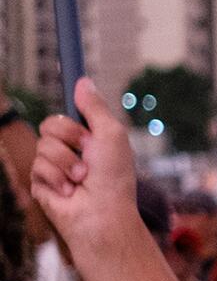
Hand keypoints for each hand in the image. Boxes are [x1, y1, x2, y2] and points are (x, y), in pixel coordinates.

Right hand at [29, 78, 144, 253]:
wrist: (103, 215)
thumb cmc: (114, 179)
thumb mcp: (111, 136)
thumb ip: (95, 108)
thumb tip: (82, 80)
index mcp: (90, 138)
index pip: (70, 113)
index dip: (68, 97)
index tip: (67, 65)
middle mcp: (71, 150)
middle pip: (51, 123)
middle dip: (69, 136)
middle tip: (87, 152)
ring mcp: (54, 167)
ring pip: (43, 145)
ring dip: (66, 162)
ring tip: (82, 179)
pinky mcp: (41, 183)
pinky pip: (38, 166)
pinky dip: (57, 178)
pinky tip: (70, 191)